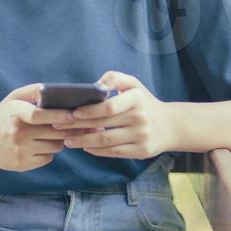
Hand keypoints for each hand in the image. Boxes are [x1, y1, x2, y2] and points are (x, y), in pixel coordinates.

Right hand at [0, 83, 105, 172]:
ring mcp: (21, 150)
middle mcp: (18, 132)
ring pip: (55, 146)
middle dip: (70, 129)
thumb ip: (32, 91)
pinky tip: (41, 146)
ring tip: (53, 134)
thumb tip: (55, 89)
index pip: (40, 115)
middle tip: (84, 125)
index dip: (59, 116)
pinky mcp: (23, 164)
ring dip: (59, 140)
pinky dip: (49, 152)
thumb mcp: (12, 99)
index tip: (73, 115)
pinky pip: (48, 158)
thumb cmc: (1, 118)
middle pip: (54, 133)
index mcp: (16, 113)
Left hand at [51, 70, 173, 158]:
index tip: (72, 113)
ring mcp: (142, 136)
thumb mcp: (134, 84)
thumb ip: (114, 78)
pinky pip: (114, 153)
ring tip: (68, 141)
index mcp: (136, 99)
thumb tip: (96, 85)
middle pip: (103, 125)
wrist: (170, 125)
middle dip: (78, 127)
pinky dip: (97, 151)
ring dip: (84, 142)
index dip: (88, 111)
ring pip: (106, 141)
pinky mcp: (142, 151)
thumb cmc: (144, 102)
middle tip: (59, 127)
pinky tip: (86, 148)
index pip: (108, 107)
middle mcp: (140, 118)